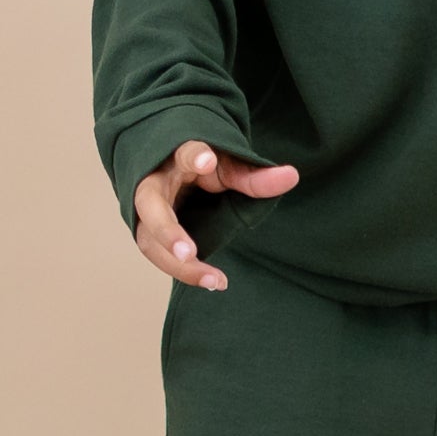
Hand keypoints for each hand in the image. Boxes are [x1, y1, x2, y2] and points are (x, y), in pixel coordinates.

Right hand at [132, 140, 299, 291]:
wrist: (169, 169)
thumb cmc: (201, 167)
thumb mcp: (228, 165)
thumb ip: (254, 176)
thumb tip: (291, 176)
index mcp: (176, 158)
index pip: (183, 153)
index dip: (194, 157)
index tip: (207, 160)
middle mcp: (153, 183)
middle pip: (149, 205)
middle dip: (167, 231)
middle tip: (189, 253)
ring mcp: (145, 212)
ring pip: (150, 241)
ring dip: (178, 266)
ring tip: (215, 280)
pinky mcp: (147, 234)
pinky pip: (160, 256)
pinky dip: (184, 272)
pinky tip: (213, 282)